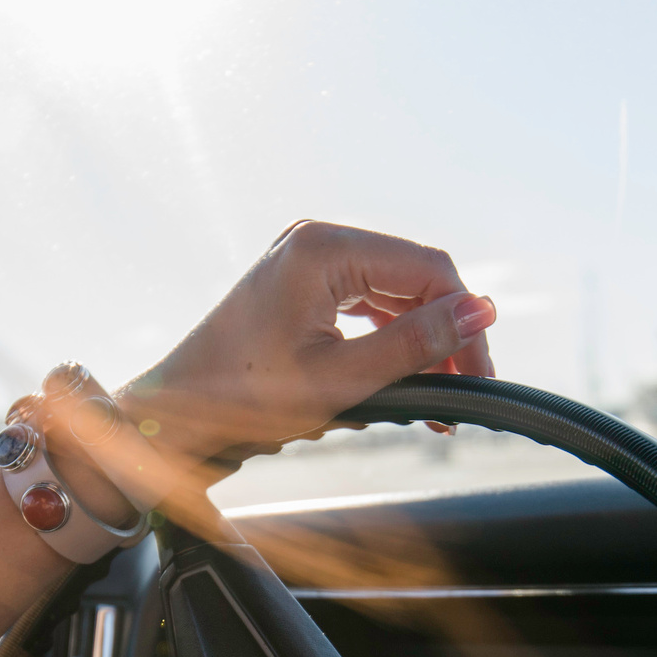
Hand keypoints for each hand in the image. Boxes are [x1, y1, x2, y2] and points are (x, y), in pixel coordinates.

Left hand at [125, 221, 496, 473]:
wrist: (175, 415)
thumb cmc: (241, 398)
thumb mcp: (341, 378)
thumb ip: (414, 343)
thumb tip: (479, 312)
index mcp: (323, 249)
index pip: (427, 268)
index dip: (464, 320)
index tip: (480, 373)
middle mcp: (316, 242)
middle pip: (413, 277)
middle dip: (444, 334)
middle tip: (465, 392)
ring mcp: (306, 260)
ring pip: (393, 292)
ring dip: (419, 342)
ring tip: (438, 398)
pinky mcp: (301, 285)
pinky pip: (365, 302)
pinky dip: (389, 340)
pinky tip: (404, 379)